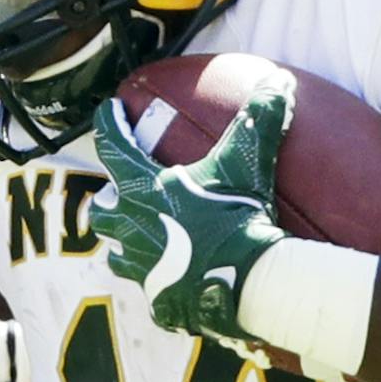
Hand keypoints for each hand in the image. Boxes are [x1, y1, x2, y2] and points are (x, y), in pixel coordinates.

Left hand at [90, 78, 291, 344]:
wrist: (245, 282)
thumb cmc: (239, 215)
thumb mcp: (248, 162)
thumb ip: (260, 119)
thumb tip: (279, 81)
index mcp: (141, 189)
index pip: (112, 144)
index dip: (109, 123)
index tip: (109, 111)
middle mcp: (130, 227)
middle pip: (101, 209)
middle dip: (109, 201)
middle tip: (122, 195)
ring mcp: (140, 267)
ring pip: (117, 254)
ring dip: (127, 244)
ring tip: (143, 240)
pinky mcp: (156, 300)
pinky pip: (150, 290)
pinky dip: (160, 282)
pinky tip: (176, 281)